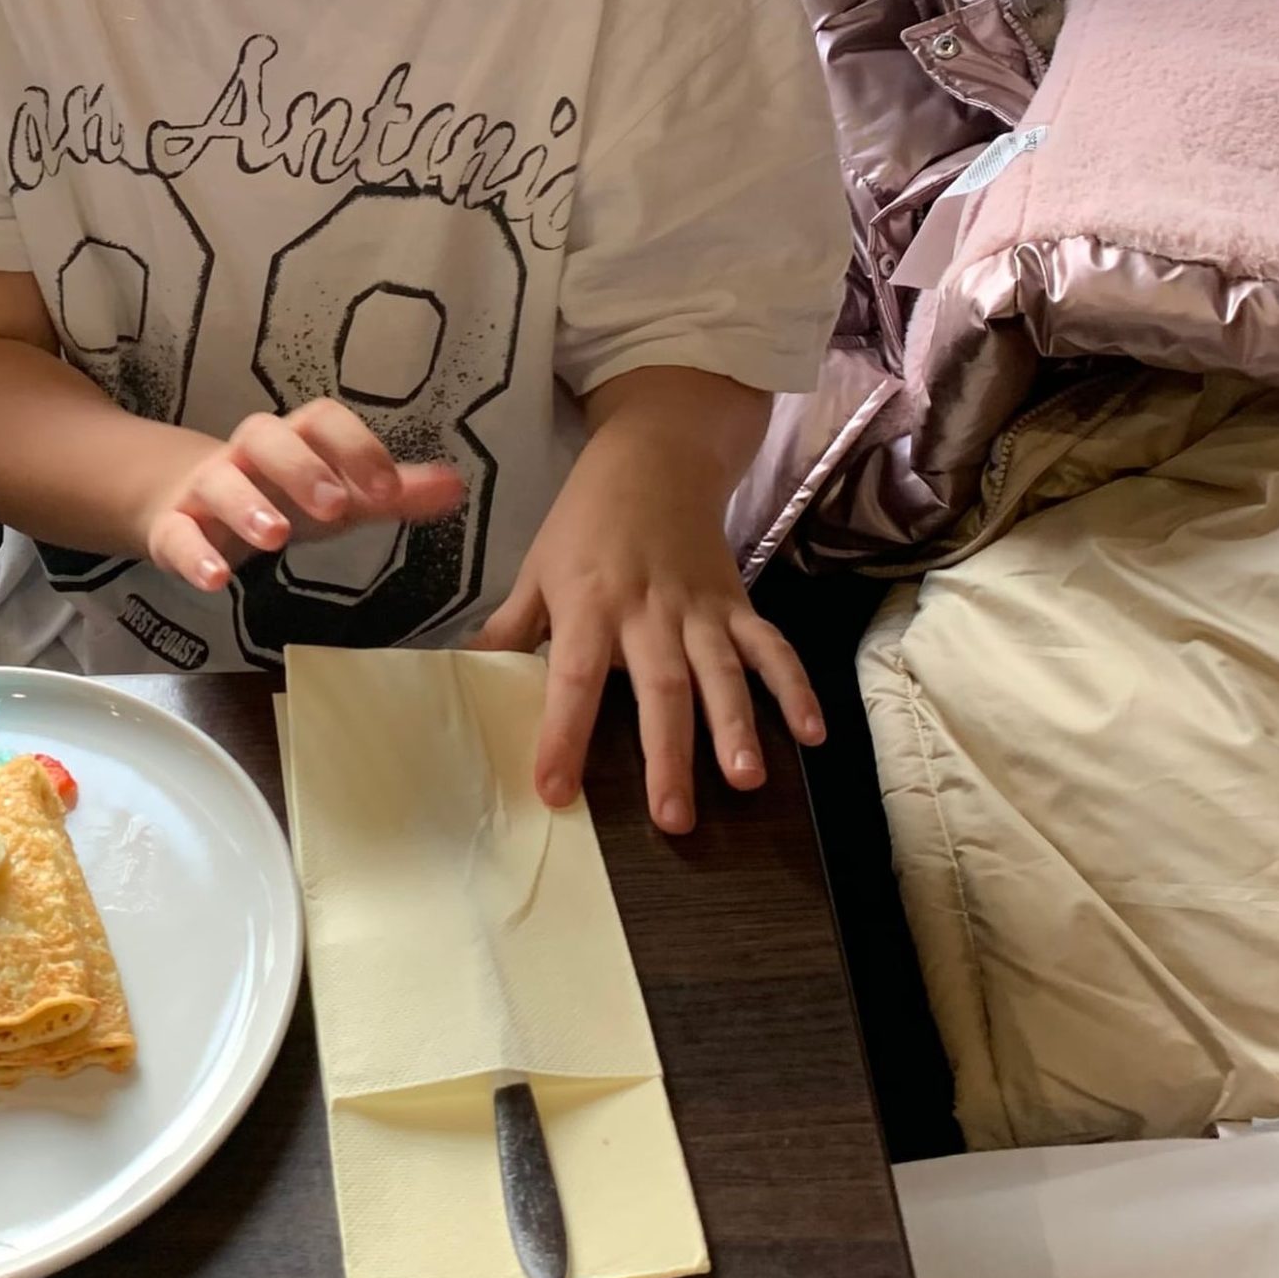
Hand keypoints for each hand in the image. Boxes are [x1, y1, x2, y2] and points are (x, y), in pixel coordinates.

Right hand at [144, 398, 464, 592]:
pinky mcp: (173, 526)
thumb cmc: (281, 495)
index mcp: (296, 439)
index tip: (389, 489)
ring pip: (222, 481)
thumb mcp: (339, 493)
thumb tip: (458, 486)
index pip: (323, 421)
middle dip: (303, 469)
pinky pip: (177, 534)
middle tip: (336, 507)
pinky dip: (193, 554)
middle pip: (268, 437)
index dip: (357, 448)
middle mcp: (250, 454)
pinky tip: (215, 580)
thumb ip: (394, 492)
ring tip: (274, 538)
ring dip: (247, 506)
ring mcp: (208, 487)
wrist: (190, 503)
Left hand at [471, 416, 824, 832]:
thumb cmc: (586, 520)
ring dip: (736, 726)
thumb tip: (466, 677)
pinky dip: (795, 687)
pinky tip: (812, 733)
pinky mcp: (737, 604)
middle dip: (668, 755)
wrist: (654, 459)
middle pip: (660, 688)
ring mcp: (700, 610)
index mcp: (589, 605)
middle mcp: (647, 612)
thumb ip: (509, 628)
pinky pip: (771, 648)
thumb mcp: (537, 567)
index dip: (564, 734)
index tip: (556, 791)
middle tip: (673, 819)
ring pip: (720, 673)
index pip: (573, 678)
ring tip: (745, 780)